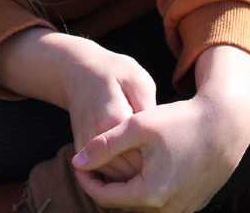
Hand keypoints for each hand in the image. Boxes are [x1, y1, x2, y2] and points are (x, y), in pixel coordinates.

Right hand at [0, 29, 154, 182]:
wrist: (75, 70)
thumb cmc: (112, 72)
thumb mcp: (138, 80)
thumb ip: (150, 109)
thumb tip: (160, 138)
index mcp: (114, 119)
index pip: (144, 157)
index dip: (162, 160)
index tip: (174, 153)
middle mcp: (97, 137)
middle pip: (131, 173)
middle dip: (151, 172)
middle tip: (167, 161)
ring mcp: (86, 145)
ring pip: (118, 179)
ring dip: (136, 177)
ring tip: (154, 162)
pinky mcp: (82, 150)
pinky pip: (105, 174)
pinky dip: (122, 174)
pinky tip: (135, 159)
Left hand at [72, 45, 249, 211]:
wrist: (225, 126)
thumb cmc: (180, 122)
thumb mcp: (138, 126)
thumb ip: (105, 146)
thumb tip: (78, 161)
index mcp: (152, 194)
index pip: (106, 198)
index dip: (86, 180)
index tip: (75, 161)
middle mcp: (169, 209)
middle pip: (122, 205)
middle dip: (103, 185)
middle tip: (89, 161)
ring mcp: (183, 209)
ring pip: (140, 206)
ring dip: (122, 189)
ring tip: (109, 162)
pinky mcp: (192, 203)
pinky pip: (159, 203)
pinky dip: (142, 189)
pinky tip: (135, 165)